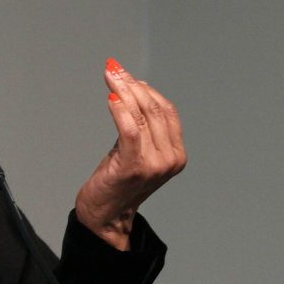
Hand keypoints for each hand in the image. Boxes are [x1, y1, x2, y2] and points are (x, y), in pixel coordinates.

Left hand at [75, 58, 186, 250]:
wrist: (105, 216)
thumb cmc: (116, 181)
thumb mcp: (134, 150)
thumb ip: (140, 126)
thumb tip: (132, 87)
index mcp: (177, 154)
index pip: (167, 111)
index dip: (147, 89)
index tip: (126, 73)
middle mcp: (171, 159)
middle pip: (154, 110)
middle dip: (132, 85)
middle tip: (113, 68)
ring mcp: (155, 164)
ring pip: (142, 116)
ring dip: (124, 91)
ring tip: (110, 75)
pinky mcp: (134, 167)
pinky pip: (130, 131)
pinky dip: (121, 111)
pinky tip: (111, 96)